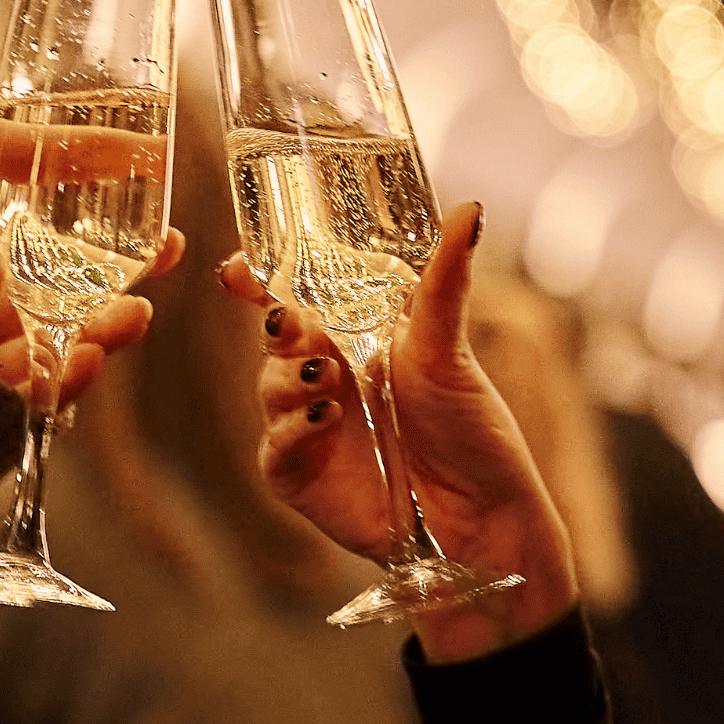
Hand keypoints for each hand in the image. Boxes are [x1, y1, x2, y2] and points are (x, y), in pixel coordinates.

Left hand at [0, 181, 184, 405]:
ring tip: (138, 313)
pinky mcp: (3, 396)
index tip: (120, 150)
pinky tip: (92, 358)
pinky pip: (43, 383)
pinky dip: (68, 374)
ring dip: (104, 320)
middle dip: (112, 254)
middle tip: (166, 240)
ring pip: (62, 327)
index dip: (63, 165)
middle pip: (55, 264)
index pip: (8, 193)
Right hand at [220, 202, 577, 661]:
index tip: (240, 269)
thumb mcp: (448, 345)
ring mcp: (309, 426)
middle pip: (276, 338)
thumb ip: (444, 278)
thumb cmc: (470, 425)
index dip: (259, 281)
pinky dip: (290, 431)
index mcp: (353, 336)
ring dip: (288, 378)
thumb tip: (470, 210)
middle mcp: (326, 375)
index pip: (293, 298)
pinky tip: (322, 421)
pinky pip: (275, 446)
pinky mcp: (301, 474)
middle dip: (278, 327)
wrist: (484, 514)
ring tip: (327, 379)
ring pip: (270, 387)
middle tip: (293, 324)